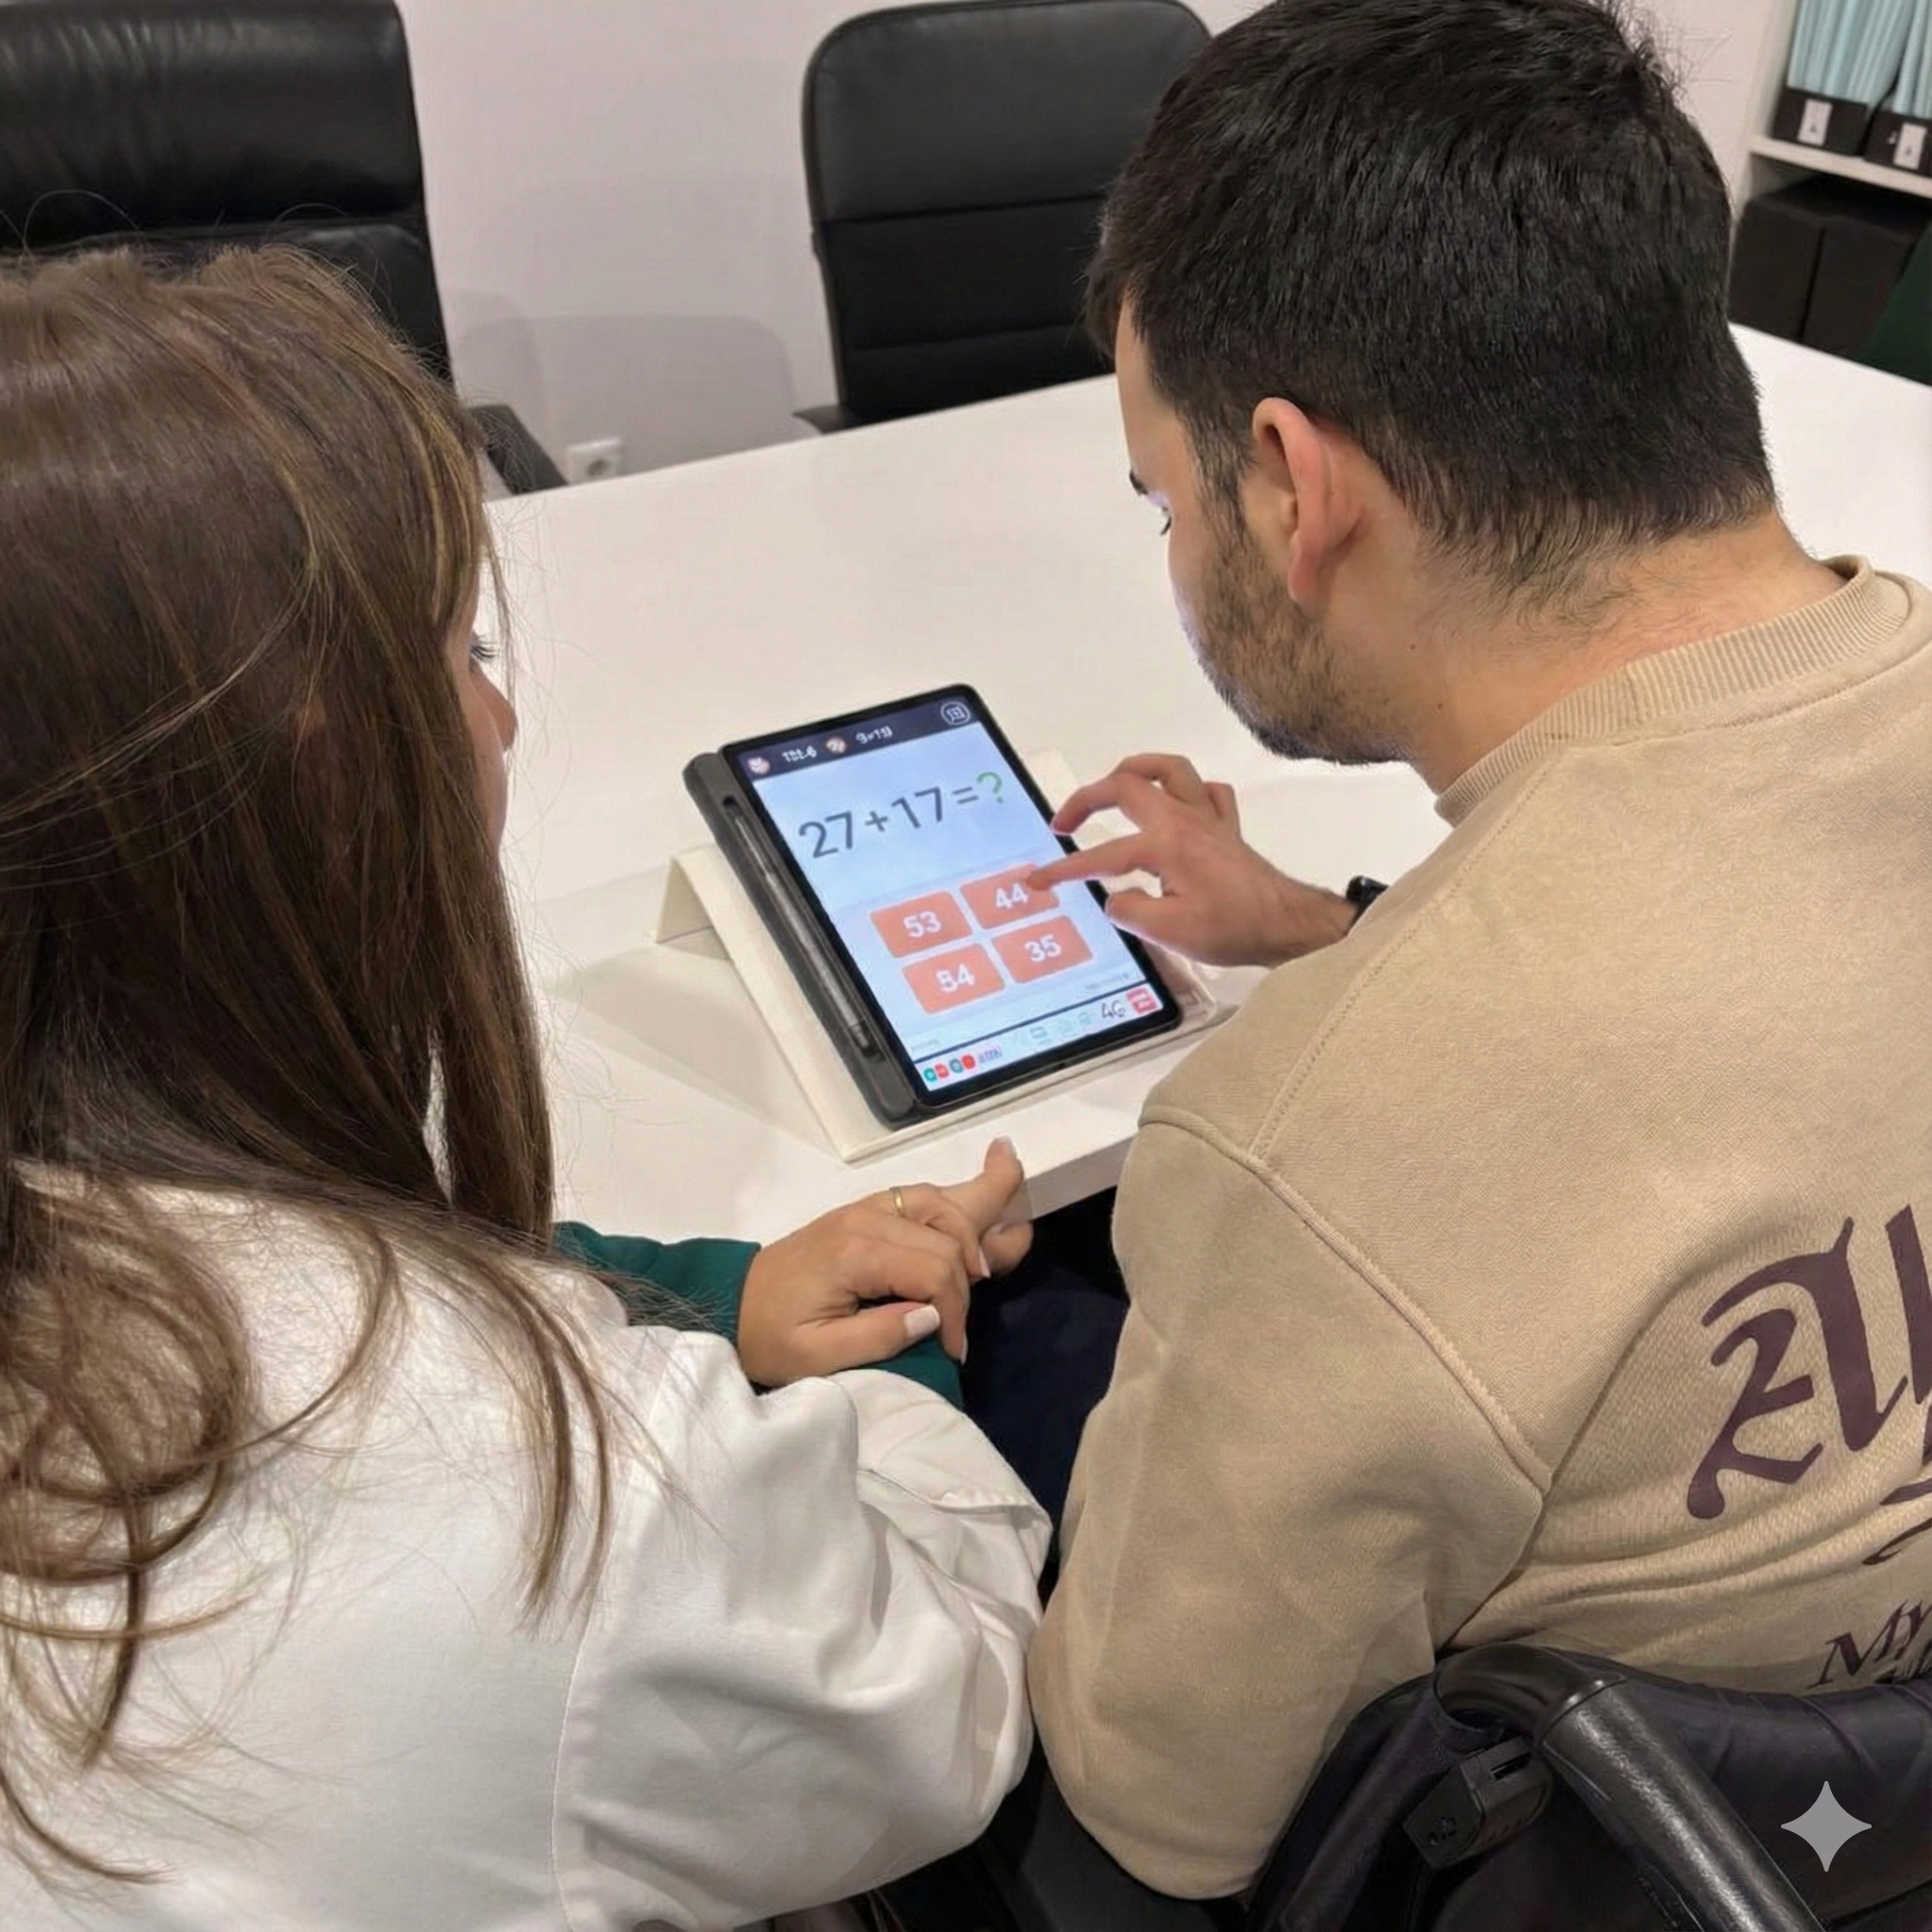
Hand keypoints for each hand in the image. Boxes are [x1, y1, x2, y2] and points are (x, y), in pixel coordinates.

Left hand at [736, 1140, 1032, 1384]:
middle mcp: (866, 1218)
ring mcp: (866, 1209)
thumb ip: (878, 1337)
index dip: (956, 1311)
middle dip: (975, 1266)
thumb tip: (934, 1315)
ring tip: (1008, 1230)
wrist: (731, 1303)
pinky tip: (977, 1209)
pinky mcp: (865, 1213)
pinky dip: (955, 1205)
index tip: (952, 1350)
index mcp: (855, 1252)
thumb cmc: (770, 1336)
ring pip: (939, 1200)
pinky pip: (922, 1197)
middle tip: (994, 1288)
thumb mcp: (815, 1356)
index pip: (935, 1269)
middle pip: (948, 1227)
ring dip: (975, 1219)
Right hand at [1024, 754, 1355, 968]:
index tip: (1038, 881)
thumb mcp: (1171, 933)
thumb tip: (1114, 899)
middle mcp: (1183, 821)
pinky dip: (1187, 791)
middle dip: (1086, 798)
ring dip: (1136, 770)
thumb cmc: (1234, 928)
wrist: (1287, 923)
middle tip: (1063, 823)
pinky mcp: (1227, 828)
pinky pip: (1208, 791)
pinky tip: (1176, 807)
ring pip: (1169, 769)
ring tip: (1113, 787)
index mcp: (1164, 845)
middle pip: (1126, 785)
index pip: (1101, 855)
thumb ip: (1131, 911)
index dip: (1064, 870)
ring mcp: (1207, 819)